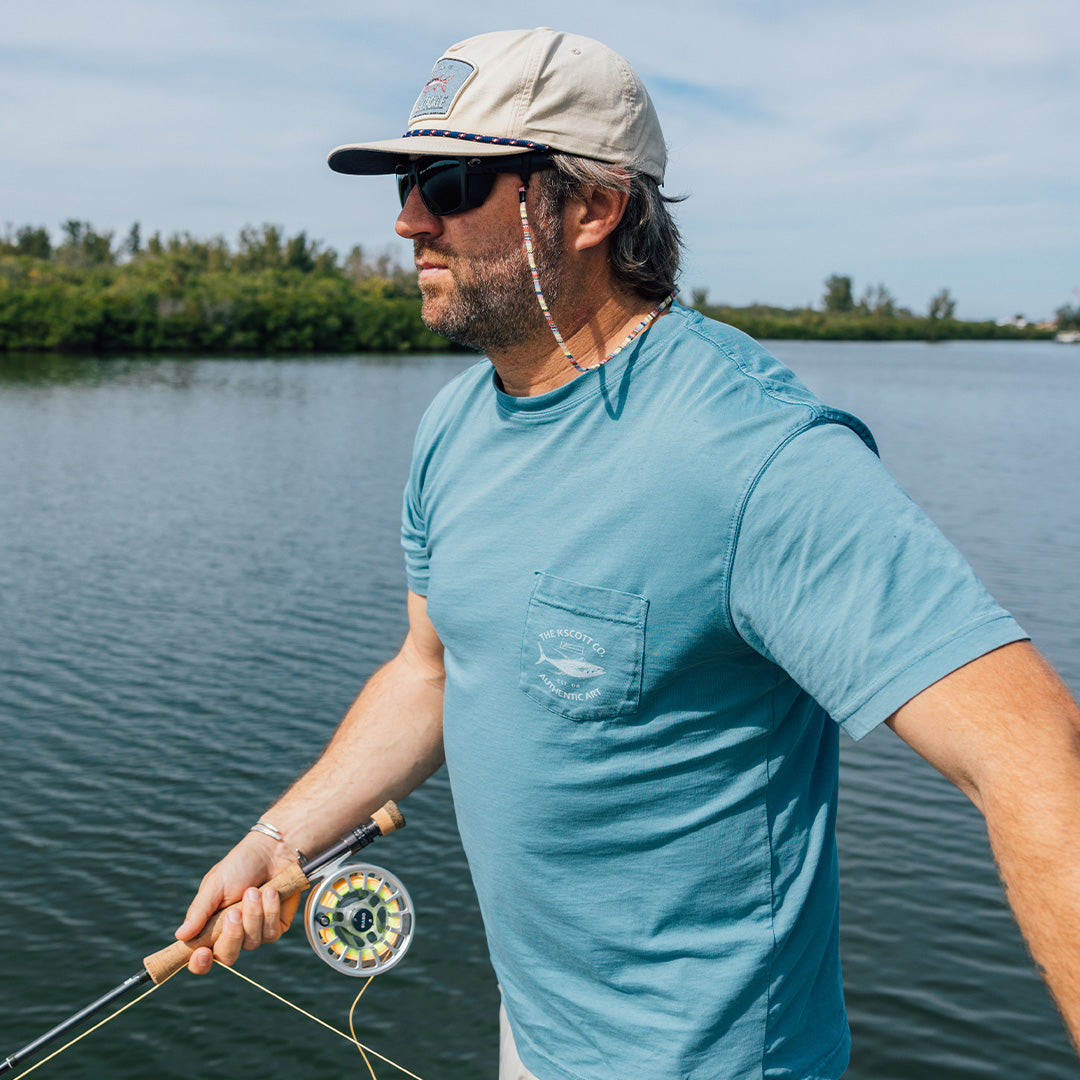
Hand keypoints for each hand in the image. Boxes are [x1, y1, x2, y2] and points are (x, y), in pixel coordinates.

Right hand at [174, 833, 301, 973]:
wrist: (273, 850)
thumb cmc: (240, 865)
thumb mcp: (215, 885)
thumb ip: (199, 911)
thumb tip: (180, 936)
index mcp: (210, 927)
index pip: (201, 958)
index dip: (199, 963)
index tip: (202, 953)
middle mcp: (232, 934)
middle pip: (227, 956)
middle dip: (231, 935)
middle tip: (233, 912)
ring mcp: (255, 933)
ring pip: (251, 943)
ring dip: (253, 915)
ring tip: (253, 890)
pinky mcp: (276, 927)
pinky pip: (271, 933)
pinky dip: (270, 910)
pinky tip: (271, 891)